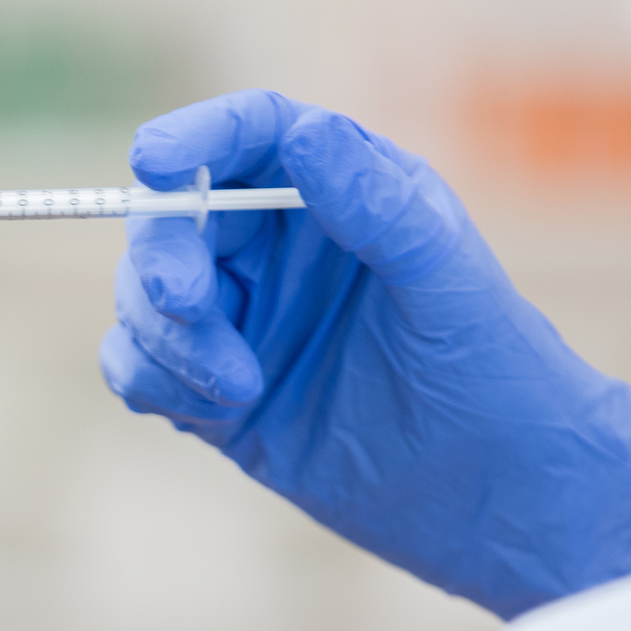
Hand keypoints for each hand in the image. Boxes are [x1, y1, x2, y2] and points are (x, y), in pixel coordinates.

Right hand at [99, 90, 630, 617]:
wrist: (492, 495)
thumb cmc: (492, 371)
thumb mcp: (445, 279)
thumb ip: (375, 205)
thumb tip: (304, 134)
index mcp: (338, 195)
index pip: (250, 136)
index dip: (194, 136)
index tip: (155, 159)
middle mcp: (276, 249)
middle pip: (171, 217)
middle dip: (163, 257)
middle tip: (188, 304)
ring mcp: (240, 321)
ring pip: (142, 297)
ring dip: (168, 338)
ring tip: (241, 388)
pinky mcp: (211, 392)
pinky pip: (137, 367)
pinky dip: (155, 383)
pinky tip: (219, 412)